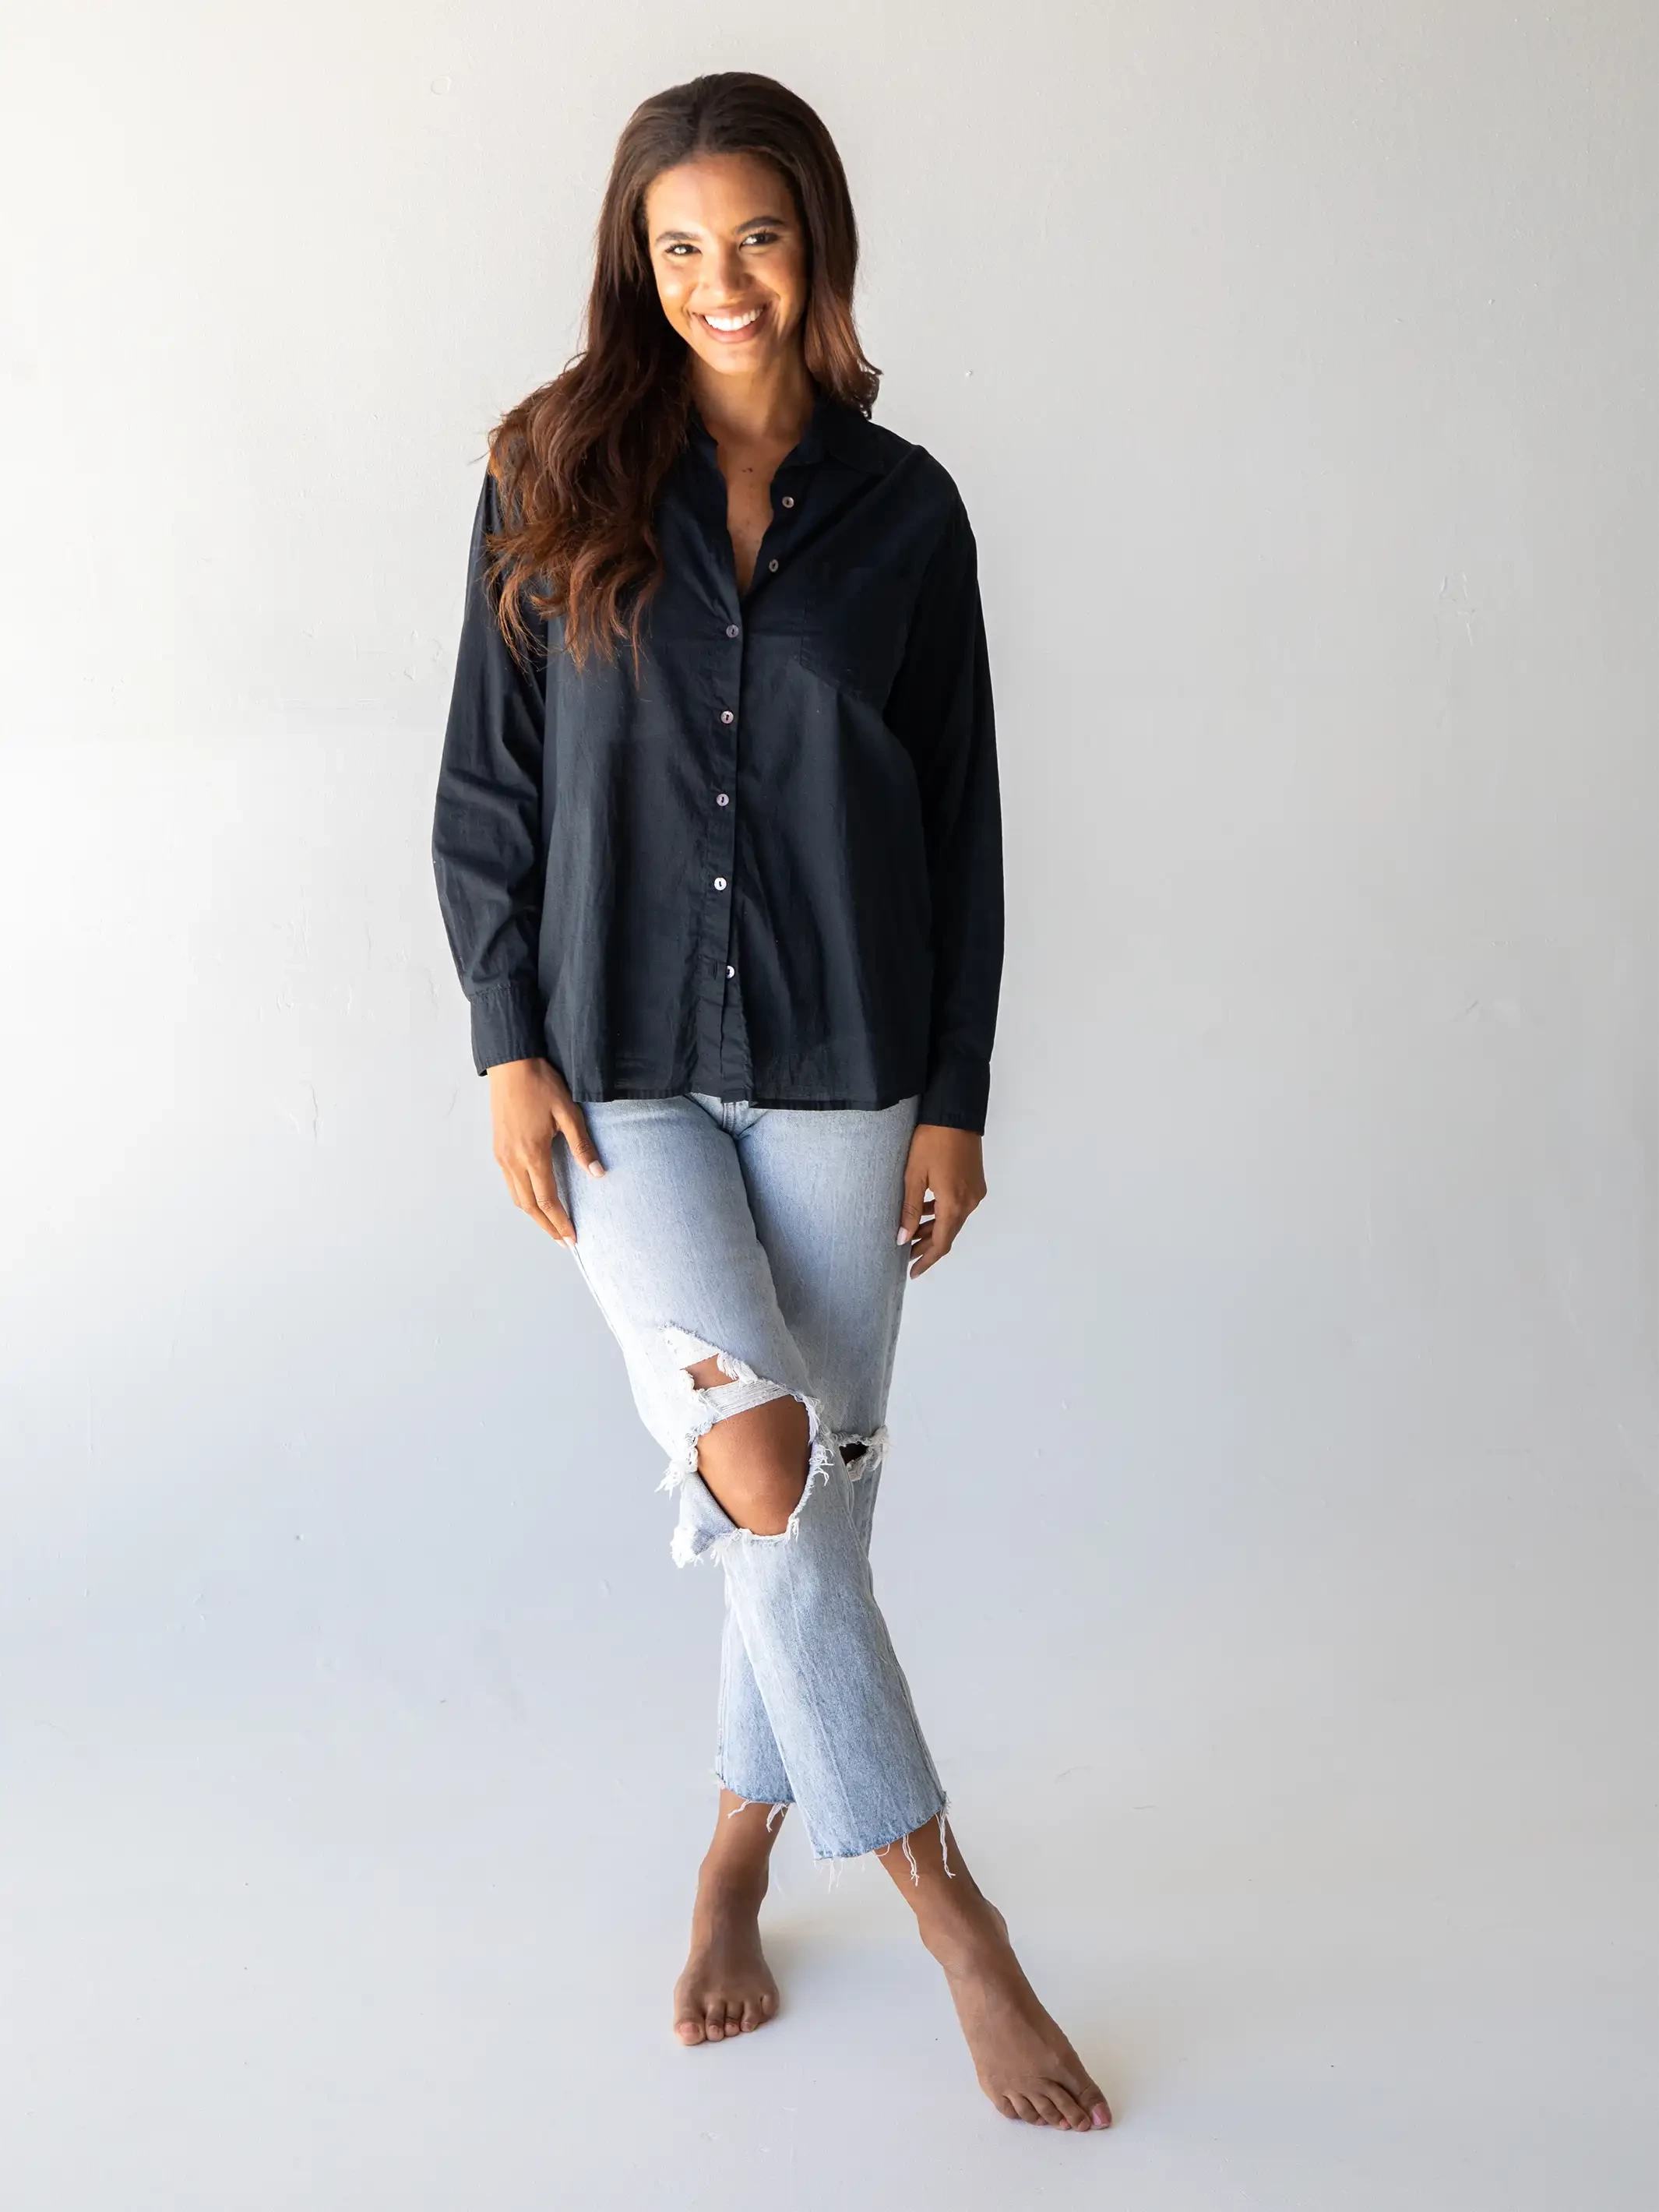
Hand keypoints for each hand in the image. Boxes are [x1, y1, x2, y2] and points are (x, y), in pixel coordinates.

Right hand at [487, 1057, 603, 1243]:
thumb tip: (597, 1173)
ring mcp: (501, 1155)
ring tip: (552, 1226)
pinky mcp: (497, 1149)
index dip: (560, 1221)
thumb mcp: (568, 1113)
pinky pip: (509, 1183)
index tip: (572, 1238)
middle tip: (564, 1240)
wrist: (511, 1064)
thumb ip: (582, 1145)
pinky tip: (535, 1200)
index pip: (547, 1199)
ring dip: (534, 1215)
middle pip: (529, 1205)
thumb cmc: (541, 1085)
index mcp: (532, 1153)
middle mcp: (512, 1159)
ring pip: (516, 1197)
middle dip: (547, 1226)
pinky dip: (523, 1198)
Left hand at [897, 1124, 986, 1278]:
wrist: (955, 1113)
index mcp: (954, 1204)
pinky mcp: (975, 1182)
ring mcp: (975, 1192)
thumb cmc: (932, 1140)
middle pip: (949, 1234)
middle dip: (928, 1247)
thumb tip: (902, 1238)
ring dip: (934, 1229)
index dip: (926, 1260)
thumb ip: (910, 1209)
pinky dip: (943, 1213)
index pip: (941, 1243)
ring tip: (911, 1235)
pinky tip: (926, 1211)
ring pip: (954, 1220)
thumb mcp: (914, 1176)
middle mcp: (970, 1202)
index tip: (912, 1272)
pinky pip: (959, 1206)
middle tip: (906, 1256)